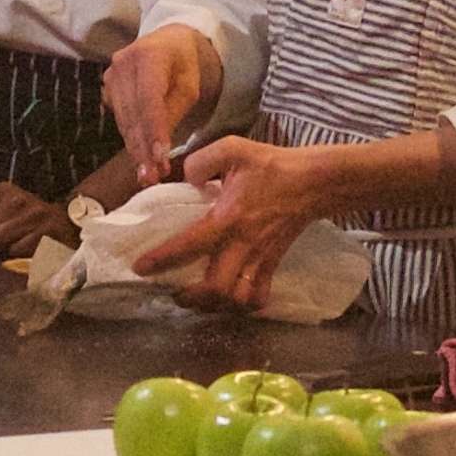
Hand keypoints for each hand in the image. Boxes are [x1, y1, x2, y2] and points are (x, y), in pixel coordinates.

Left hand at [0, 182, 73, 252]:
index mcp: (3, 191)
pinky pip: (16, 251)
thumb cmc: (26, 216)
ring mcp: (32, 217)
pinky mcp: (45, 234)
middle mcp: (17, 200)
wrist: (67, 223)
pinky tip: (23, 251)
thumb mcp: (0, 203)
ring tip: (8, 246)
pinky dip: (17, 255)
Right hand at [102, 28, 220, 185]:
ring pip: (123, 120)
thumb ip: (175, 111)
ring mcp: (110, 75)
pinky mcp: (107, 87)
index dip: (154, 131)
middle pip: (132, 114)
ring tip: (148, 174)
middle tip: (154, 177)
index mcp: (149, 55)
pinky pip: (119, 119)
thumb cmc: (183, 64)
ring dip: (135, 149)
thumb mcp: (190, 85)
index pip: (149, 99)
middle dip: (143, 149)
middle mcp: (123, 63)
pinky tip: (140, 158)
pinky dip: (130, 139)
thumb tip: (159, 147)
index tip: (160, 158)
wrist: (167, 42)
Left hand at [132, 137, 325, 310]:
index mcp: (228, 217)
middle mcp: (242, 244)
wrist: (314, 182)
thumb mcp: (234, 148)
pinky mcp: (273, 264)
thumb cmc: (272, 165)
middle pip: (215, 288)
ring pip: (236, 300)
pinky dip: (242, 306)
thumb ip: (203, 160)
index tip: (141, 268)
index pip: (189, 245)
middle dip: (189, 297)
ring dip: (214, 306)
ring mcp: (260, 258)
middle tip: (173, 292)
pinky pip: (258, 297)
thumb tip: (187, 178)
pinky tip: (230, 301)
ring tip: (197, 300)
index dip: (161, 259)